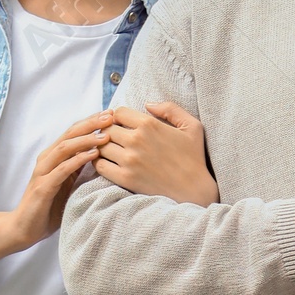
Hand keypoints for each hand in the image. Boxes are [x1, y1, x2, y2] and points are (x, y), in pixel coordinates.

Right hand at [7, 115, 112, 245]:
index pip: (73, 132)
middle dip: (91, 124)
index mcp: (53, 157)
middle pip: (70, 134)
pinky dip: (78, 160)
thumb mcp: (68, 184)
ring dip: (86, 140)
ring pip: (65, 148)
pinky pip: (62, 170)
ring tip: (105, 135)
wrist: (24, 228)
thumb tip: (102, 156)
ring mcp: (43, 172)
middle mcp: (46, 159)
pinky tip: (93, 155)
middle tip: (111, 116)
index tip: (112, 114)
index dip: (92, 122)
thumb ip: (79, 169)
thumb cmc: (48, 207)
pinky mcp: (43, 187)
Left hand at [95, 102, 218, 204]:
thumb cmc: (193, 157)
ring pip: (101, 146)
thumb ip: (170, 108)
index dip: (118, 117)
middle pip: (107, 129)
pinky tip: (109, 163)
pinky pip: (100, 166)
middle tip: (116, 139)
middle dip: (109, 131)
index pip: (118, 112)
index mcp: (149, 124)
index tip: (123, 125)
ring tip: (112, 151)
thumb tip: (147, 104)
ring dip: (103, 147)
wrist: (194, 190)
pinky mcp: (125, 178)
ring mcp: (129, 160)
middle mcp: (136, 140)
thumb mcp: (191, 126)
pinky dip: (100, 163)